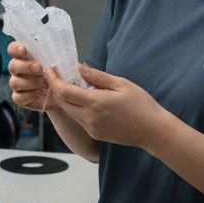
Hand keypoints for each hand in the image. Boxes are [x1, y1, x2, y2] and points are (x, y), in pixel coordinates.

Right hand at [7, 41, 57, 111]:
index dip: (16, 49)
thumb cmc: (62, 74)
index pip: (13, 49)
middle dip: (26, 66)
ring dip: (30, 82)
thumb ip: (57, 56)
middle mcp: (19, 69)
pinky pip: (17, 98)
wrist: (66, 95)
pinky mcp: (20, 98)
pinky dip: (28, 96)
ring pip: (14, 82)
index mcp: (25, 56)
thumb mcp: (63, 63)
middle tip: (40, 68)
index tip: (24, 50)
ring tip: (46, 83)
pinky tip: (39, 94)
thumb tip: (57, 52)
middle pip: (12, 66)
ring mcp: (18, 84)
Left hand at [44, 64, 171, 148]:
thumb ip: (97, 77)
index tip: (50, 70)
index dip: (53, 80)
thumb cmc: (141, 105)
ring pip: (69, 111)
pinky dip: (75, 108)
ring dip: (65, 98)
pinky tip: (83, 98)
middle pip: (62, 102)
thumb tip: (79, 68)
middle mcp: (89, 118)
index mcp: (95, 103)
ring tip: (70, 84)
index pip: (64, 91)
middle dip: (56, 88)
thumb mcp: (121, 84)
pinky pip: (79, 119)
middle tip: (57, 75)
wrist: (153, 131)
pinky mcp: (95, 134)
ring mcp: (91, 128)